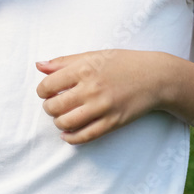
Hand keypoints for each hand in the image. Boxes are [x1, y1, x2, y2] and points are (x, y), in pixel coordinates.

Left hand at [35, 50, 164, 144]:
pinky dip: (71, 138)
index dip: (42, 90)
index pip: (48, 85)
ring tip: (62, 116)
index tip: (46, 91)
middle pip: (54, 106)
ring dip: (58, 122)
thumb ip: (64, 62)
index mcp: (84, 69)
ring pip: (66, 123)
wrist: (155, 77)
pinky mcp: (113, 122)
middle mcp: (91, 89)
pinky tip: (67, 134)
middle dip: (49, 107)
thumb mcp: (93, 55)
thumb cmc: (122, 63)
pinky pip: (85, 136)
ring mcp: (102, 107)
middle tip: (53, 104)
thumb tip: (39, 65)